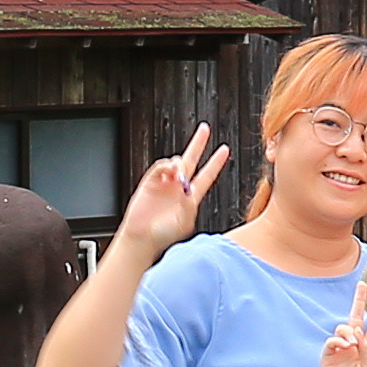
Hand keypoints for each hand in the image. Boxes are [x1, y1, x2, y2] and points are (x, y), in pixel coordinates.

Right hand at [109, 127, 224, 262]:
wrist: (142, 238)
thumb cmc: (164, 235)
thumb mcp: (186, 220)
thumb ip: (190, 202)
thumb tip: (186, 185)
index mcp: (190, 197)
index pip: (207, 175)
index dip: (216, 162)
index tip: (224, 149)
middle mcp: (178, 187)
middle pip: (191, 160)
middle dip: (198, 143)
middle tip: (205, 128)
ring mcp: (164, 184)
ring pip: (176, 162)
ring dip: (179, 163)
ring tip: (177, 173)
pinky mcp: (150, 183)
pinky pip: (160, 167)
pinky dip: (165, 166)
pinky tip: (168, 171)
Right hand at [314, 282, 366, 366]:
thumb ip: (366, 349)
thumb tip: (357, 332)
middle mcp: (354, 345)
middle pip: (355, 318)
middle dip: (358, 301)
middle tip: (362, 284)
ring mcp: (341, 349)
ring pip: (343, 328)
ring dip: (348, 331)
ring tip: (352, 343)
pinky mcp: (328, 356)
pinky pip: (332, 341)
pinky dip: (338, 341)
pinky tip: (344, 346)